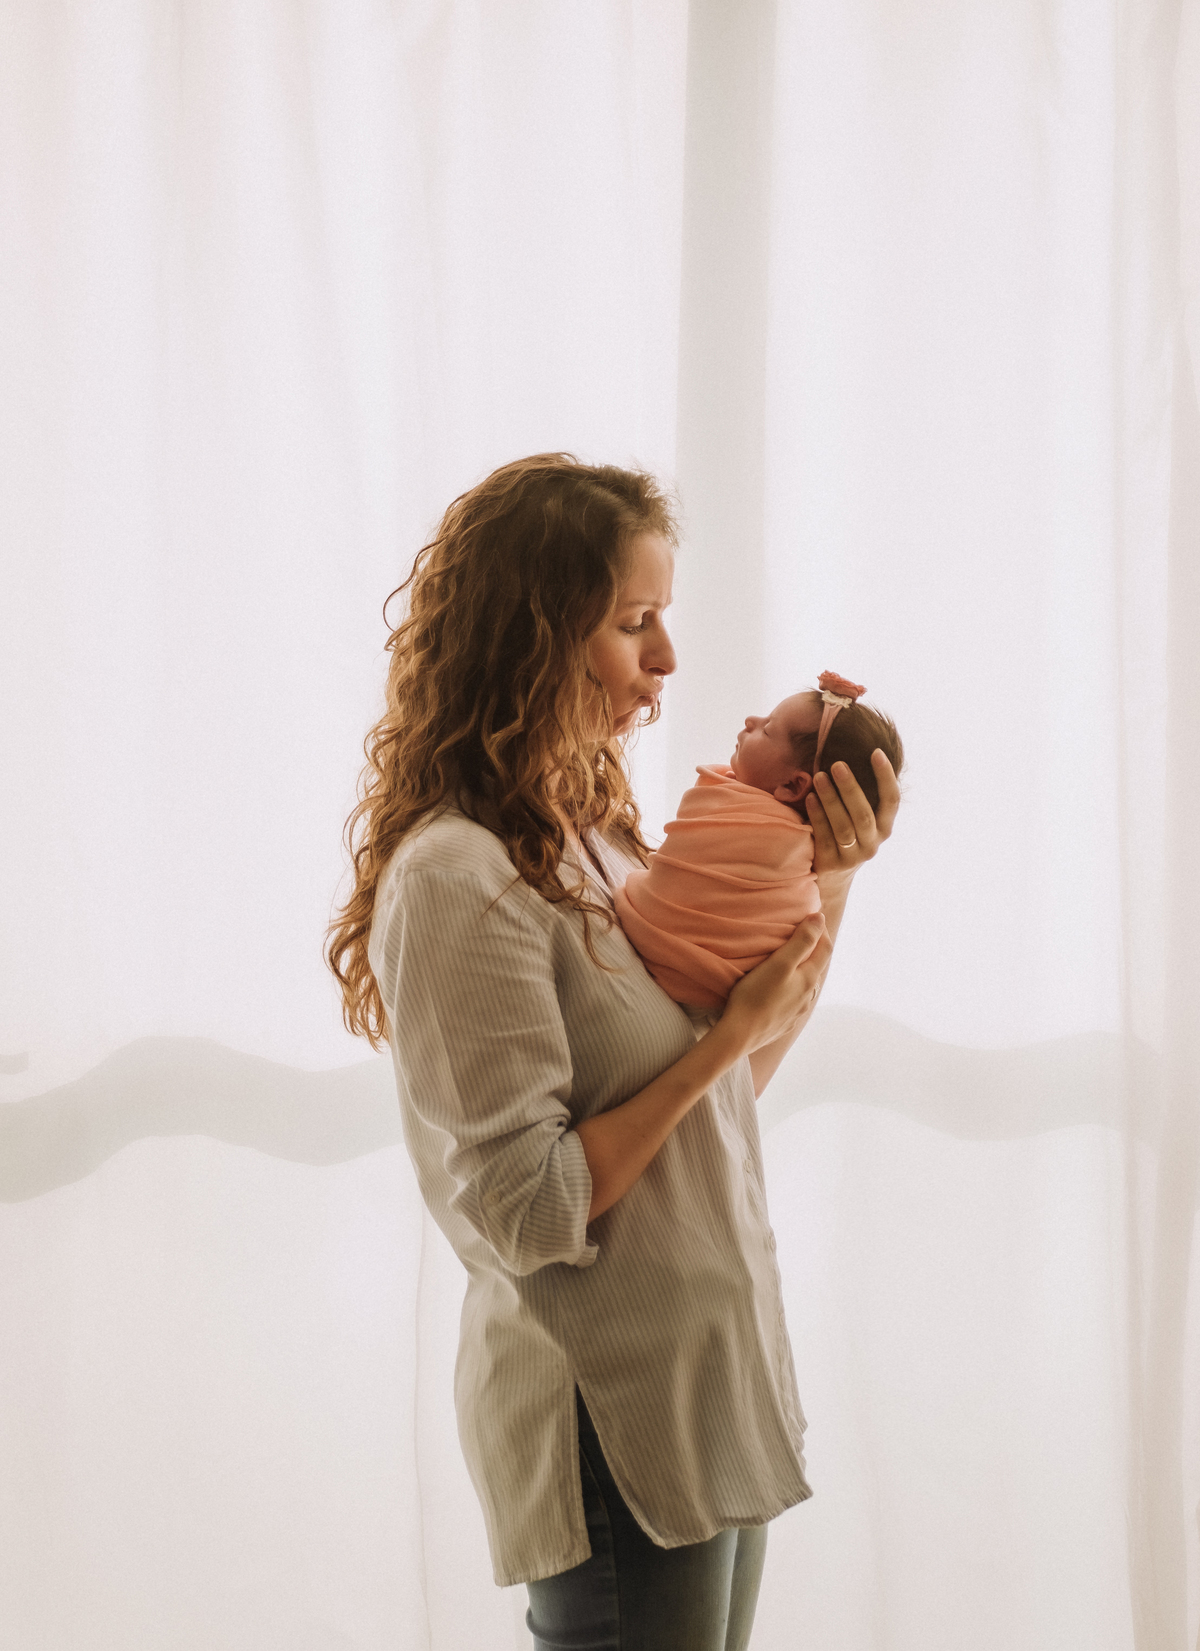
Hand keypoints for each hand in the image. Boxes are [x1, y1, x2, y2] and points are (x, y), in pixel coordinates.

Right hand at [720, 912, 831, 1054]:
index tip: (811, 917)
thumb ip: (802, 940)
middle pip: (816, 968)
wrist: (740, 1034)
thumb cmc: (756, 995)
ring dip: (802, 972)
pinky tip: (780, 991)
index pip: (826, 949)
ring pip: (806, 987)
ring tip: (789, 963)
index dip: (822, 931)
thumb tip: (820, 918)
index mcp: (809, 979)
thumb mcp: (780, 962)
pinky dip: (791, 990)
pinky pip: (794, 1002)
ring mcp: (797, 1012)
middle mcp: (808, 997)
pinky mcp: (783, 1024)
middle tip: (800, 936)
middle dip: (812, 950)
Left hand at [806, 749, 899, 878]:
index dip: (886, 777)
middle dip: (850, 787)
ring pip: (844, 826)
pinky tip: (810, 797)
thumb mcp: (859, 820)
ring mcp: (852, 856)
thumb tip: (849, 755)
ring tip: (819, 776)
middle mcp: (872, 844)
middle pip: (864, 814)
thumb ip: (859, 798)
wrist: (832, 880)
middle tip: (837, 764)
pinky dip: (817, 815)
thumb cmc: (846, 837)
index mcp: (884, 828)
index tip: (876, 752)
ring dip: (831, 799)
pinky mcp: (831, 863)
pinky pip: (824, 836)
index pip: (891, 800)